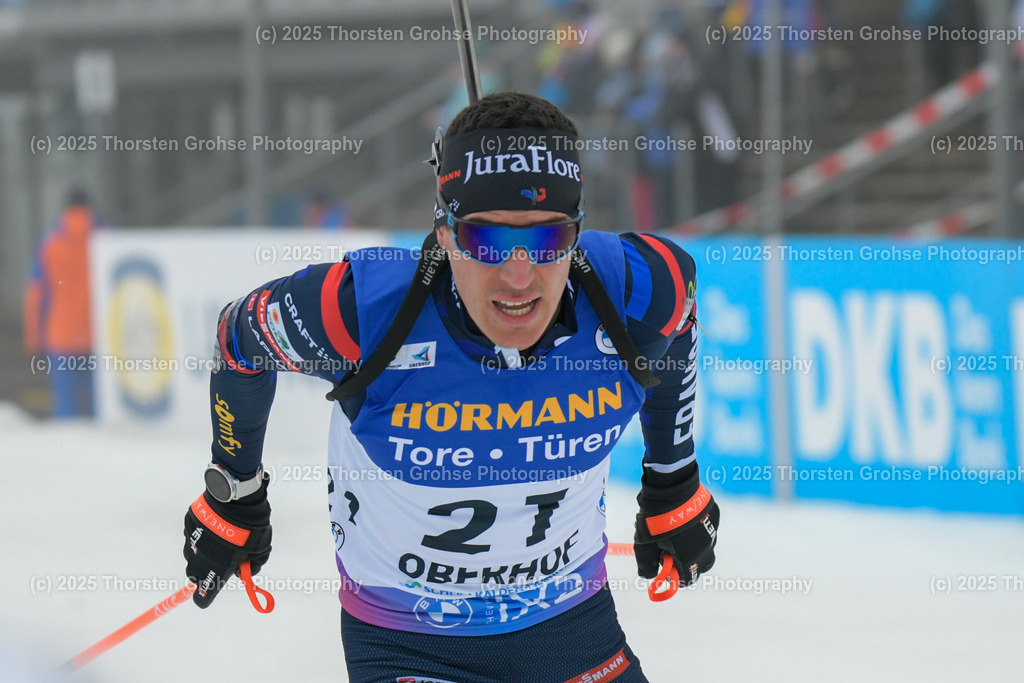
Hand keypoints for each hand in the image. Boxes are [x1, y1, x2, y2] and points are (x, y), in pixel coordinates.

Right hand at [183, 475, 271, 607]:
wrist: (237, 497)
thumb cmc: (251, 527)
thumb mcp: (259, 551)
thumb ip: (251, 565)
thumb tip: (245, 571)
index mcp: (216, 569)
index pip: (203, 595)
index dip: (206, 598)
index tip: (208, 597)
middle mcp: (199, 558)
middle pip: (195, 574)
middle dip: (206, 571)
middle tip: (221, 562)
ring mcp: (191, 540)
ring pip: (194, 553)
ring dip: (204, 552)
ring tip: (222, 539)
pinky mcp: (189, 524)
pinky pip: (193, 536)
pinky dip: (202, 535)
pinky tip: (216, 526)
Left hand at [634, 464, 718, 587]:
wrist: (670, 488)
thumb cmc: (655, 519)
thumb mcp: (644, 545)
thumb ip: (646, 565)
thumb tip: (648, 576)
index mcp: (690, 557)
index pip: (688, 579)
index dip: (676, 577)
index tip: (666, 569)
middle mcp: (706, 547)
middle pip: (701, 565)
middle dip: (689, 563)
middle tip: (673, 553)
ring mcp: (712, 530)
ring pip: (706, 546)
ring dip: (694, 545)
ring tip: (677, 532)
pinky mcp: (714, 515)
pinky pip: (707, 528)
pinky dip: (697, 529)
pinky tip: (685, 518)